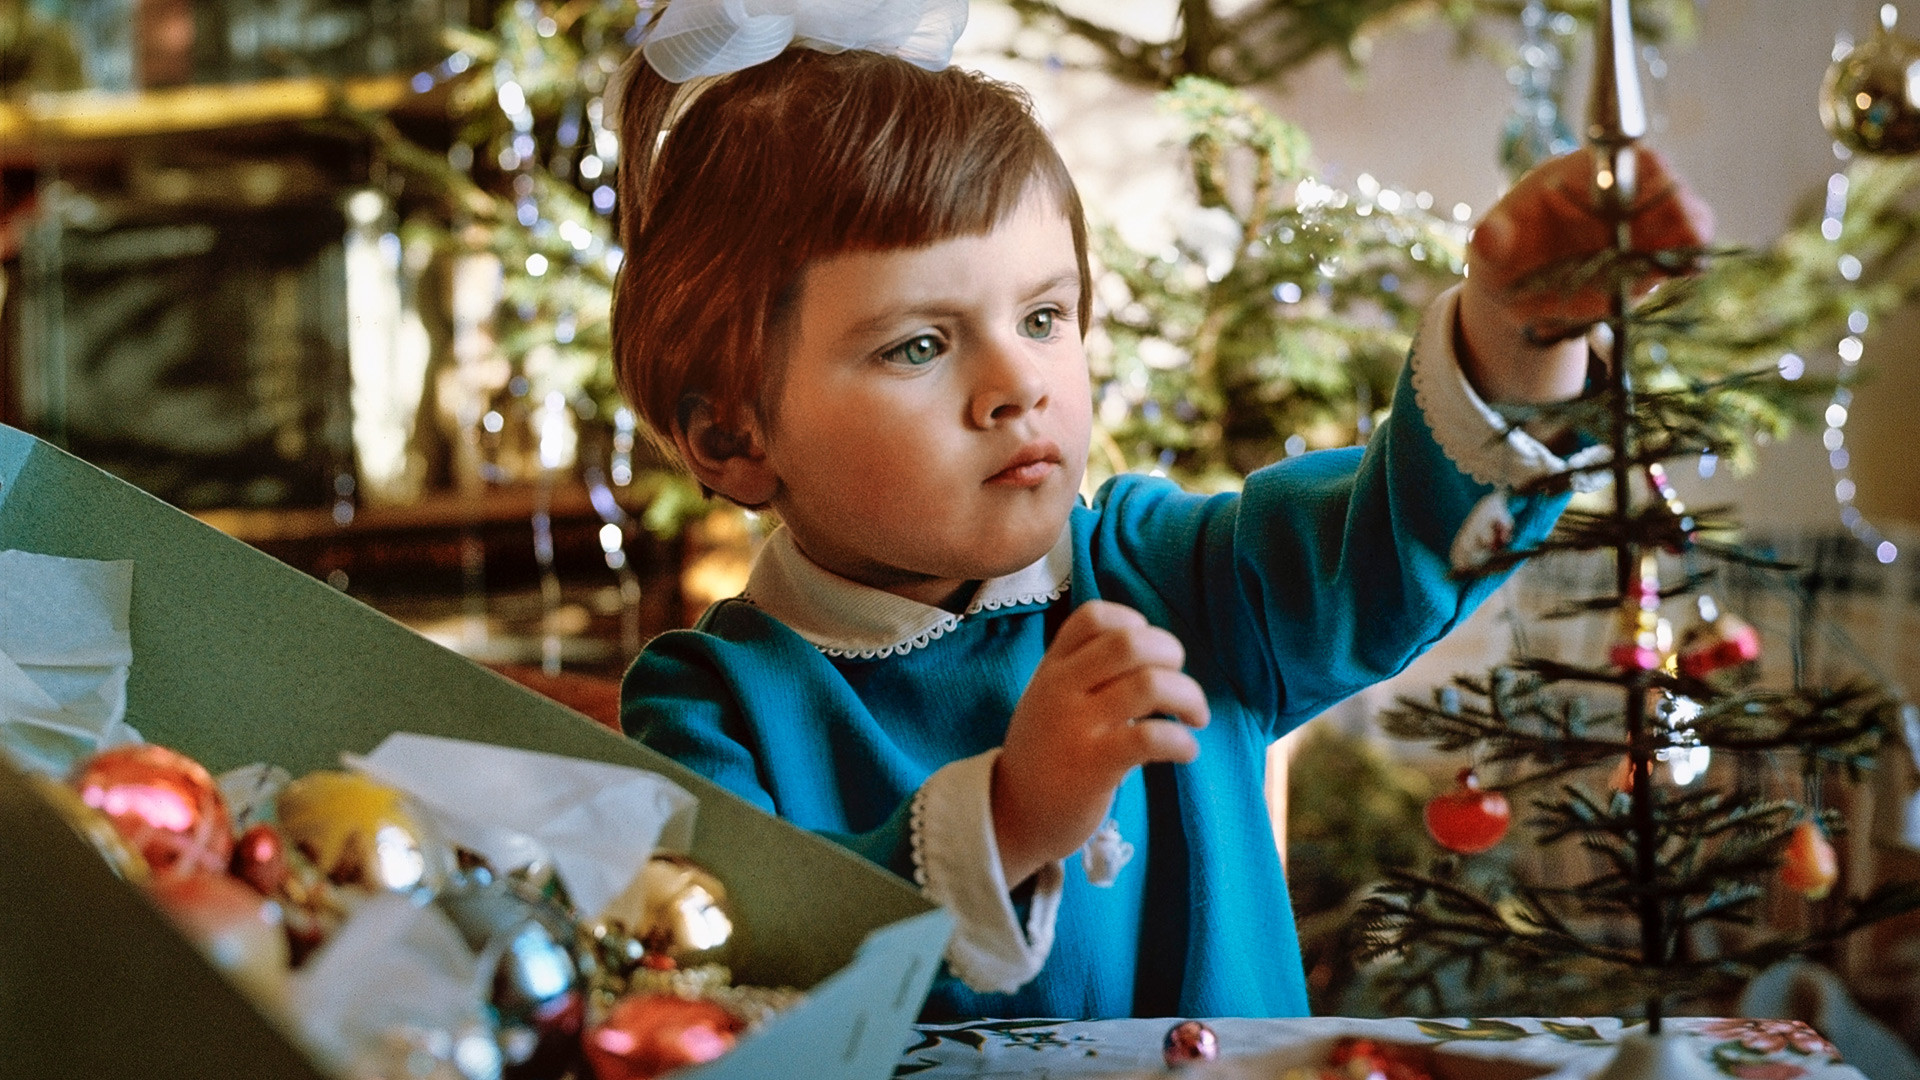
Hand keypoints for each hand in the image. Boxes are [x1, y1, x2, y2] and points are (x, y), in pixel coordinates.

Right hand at [991, 601, 1208, 885]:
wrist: (1012, 815)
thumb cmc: (1046, 753)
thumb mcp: (1049, 698)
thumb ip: (1085, 671)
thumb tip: (1153, 655)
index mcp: (1053, 668)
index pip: (1094, 616)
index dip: (1134, 623)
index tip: (1147, 655)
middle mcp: (1061, 689)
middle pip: (1129, 641)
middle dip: (1171, 653)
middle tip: (1180, 683)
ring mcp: (1076, 726)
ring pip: (1149, 684)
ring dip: (1189, 697)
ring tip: (1195, 718)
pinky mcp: (1093, 766)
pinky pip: (1150, 738)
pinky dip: (1182, 741)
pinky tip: (1185, 751)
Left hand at [1458, 146, 1713, 403]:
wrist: (1518, 294)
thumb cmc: (1501, 258)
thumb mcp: (1488, 252)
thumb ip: (1489, 243)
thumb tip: (1484, 237)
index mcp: (1577, 175)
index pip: (1621, 157)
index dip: (1640, 172)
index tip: (1647, 195)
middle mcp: (1616, 193)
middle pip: (1664, 184)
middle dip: (1677, 207)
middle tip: (1686, 235)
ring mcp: (1640, 224)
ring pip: (1684, 217)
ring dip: (1691, 236)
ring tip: (1688, 260)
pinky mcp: (1653, 256)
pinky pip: (1684, 253)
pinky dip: (1689, 261)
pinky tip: (1688, 273)